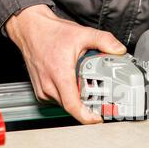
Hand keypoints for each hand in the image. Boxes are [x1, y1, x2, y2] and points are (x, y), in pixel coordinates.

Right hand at [6, 4, 126, 123]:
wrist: (30, 29)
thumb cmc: (49, 33)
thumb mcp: (82, 33)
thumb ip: (103, 41)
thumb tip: (119, 50)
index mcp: (60, 74)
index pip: (73, 106)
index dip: (87, 117)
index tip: (98, 118)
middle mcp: (49, 85)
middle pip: (72, 107)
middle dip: (88, 106)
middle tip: (101, 101)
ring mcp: (43, 89)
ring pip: (65, 104)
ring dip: (78, 100)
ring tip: (88, 89)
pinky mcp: (41, 91)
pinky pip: (58, 100)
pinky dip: (68, 95)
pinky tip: (74, 85)